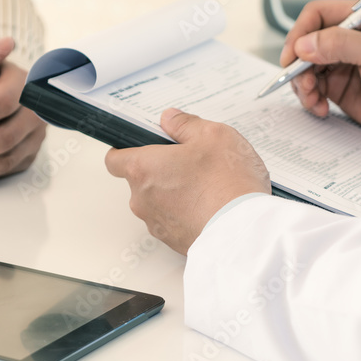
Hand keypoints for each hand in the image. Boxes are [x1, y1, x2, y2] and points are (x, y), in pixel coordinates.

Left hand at [105, 109, 270, 253]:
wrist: (245, 231)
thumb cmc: (227, 184)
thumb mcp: (213, 135)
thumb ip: (185, 124)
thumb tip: (170, 119)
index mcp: (143, 169)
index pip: (114, 159)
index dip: (127, 149)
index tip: (144, 145)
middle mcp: (142, 199)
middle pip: (141, 180)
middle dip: (162, 170)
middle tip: (191, 162)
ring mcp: (157, 224)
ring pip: (159, 202)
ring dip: (176, 193)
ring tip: (209, 186)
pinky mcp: (174, 241)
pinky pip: (175, 221)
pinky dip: (188, 213)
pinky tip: (212, 206)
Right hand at [281, 0, 360, 155]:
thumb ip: (340, 44)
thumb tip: (304, 44)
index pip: (318, 14)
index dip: (300, 32)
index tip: (293, 56)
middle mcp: (351, 39)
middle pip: (306, 43)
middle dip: (298, 64)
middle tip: (302, 83)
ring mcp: (345, 64)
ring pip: (306, 68)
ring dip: (302, 85)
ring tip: (313, 101)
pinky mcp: (342, 89)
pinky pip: (313, 89)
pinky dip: (310, 99)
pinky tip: (321, 109)